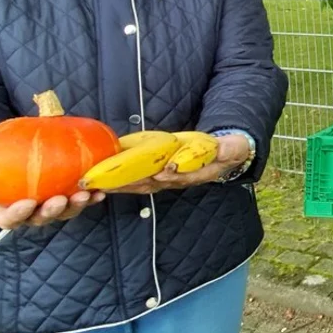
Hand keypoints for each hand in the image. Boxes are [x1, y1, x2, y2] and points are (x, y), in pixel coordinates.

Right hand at [0, 172, 104, 229]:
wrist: (8, 174)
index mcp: (5, 213)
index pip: (11, 220)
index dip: (19, 214)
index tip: (28, 203)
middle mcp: (30, 215)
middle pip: (42, 218)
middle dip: (52, 211)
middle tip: (61, 199)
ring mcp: (50, 209)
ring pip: (64, 212)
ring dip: (76, 205)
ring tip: (86, 194)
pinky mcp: (67, 200)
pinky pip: (80, 201)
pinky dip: (91, 197)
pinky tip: (101, 191)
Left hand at [113, 134, 253, 194]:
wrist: (222, 155)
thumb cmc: (226, 151)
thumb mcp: (233, 148)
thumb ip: (229, 149)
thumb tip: (223, 150)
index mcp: (195, 174)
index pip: (181, 176)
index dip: (171, 174)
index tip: (161, 171)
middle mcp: (176, 180)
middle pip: (151, 184)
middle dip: (130, 183)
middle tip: (111, 181)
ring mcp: (163, 179)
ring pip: (138, 184)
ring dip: (118, 184)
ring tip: (99, 181)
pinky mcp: (153, 174)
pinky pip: (134, 179)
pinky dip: (118, 180)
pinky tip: (102, 178)